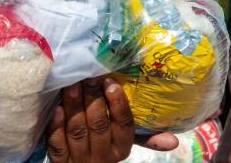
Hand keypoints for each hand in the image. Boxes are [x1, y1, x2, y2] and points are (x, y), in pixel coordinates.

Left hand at [45, 78, 177, 162]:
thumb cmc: (102, 146)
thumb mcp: (120, 143)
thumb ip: (142, 136)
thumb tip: (174, 141)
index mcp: (120, 149)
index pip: (124, 126)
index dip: (118, 105)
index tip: (111, 83)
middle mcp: (101, 156)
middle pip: (98, 125)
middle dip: (93, 98)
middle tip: (87, 75)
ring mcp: (79, 159)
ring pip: (77, 131)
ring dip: (74, 106)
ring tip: (71, 84)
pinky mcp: (59, 160)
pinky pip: (57, 143)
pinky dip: (56, 125)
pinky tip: (55, 108)